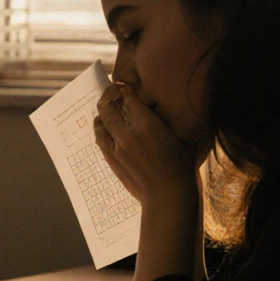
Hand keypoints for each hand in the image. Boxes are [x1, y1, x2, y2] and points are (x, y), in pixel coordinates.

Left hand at [93, 83, 199, 206]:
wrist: (168, 194)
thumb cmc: (181, 166)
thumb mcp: (181, 137)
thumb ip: (168, 120)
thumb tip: (164, 107)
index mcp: (149, 123)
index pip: (129, 97)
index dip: (124, 89)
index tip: (123, 86)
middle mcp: (130, 132)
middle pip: (110, 105)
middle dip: (109, 95)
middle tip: (111, 91)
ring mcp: (118, 146)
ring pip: (102, 120)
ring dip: (102, 111)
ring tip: (104, 106)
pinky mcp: (112, 158)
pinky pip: (99, 138)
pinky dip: (98, 128)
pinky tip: (100, 124)